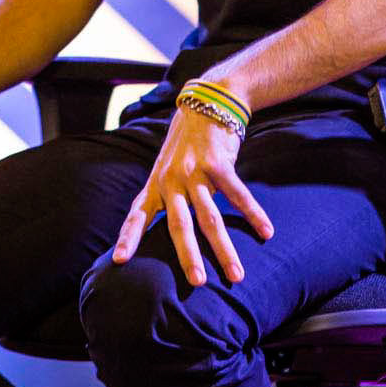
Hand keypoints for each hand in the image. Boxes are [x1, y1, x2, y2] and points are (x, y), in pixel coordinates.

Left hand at [111, 106, 273, 286]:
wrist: (206, 104)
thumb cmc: (185, 145)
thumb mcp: (164, 168)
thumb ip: (162, 197)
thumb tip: (154, 232)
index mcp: (156, 184)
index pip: (137, 214)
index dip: (128, 237)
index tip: (119, 260)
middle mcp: (172, 180)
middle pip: (179, 224)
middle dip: (187, 255)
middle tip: (197, 282)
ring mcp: (195, 172)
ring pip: (210, 217)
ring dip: (224, 248)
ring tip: (236, 274)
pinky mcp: (218, 163)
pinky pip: (237, 194)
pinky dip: (253, 214)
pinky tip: (266, 231)